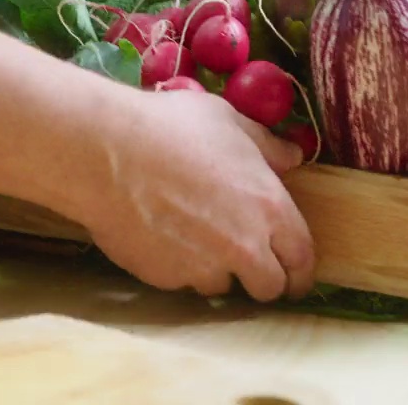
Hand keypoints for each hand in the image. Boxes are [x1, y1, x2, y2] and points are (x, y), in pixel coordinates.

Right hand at [79, 89, 315, 301]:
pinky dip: (179, 266)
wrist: (106, 152)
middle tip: (249, 266)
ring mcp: (203, 267)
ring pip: (222, 284)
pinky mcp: (166, 277)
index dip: (300, 271)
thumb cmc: (172, 127)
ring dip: (217, 270)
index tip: (294, 275)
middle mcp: (244, 247)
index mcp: (269, 207)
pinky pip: (181, 280)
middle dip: (264, 280)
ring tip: (195, 240)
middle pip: (269, 287)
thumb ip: (267, 145)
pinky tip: (162, 236)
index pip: (302, 258)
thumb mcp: (228, 121)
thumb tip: (293, 158)